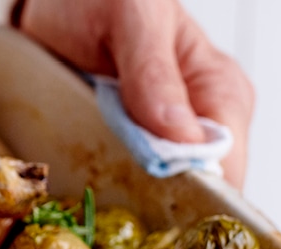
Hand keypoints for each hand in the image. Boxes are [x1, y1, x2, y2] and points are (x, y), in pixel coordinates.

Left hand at [17, 0, 254, 189]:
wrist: (54, 2)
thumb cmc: (97, 0)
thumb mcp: (131, 19)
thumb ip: (154, 73)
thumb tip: (181, 134)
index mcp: (216, 86)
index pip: (226, 157)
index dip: (195, 186)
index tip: (152, 195)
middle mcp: (197, 117)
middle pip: (193, 184)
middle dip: (158, 196)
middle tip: (114, 191)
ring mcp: (159, 136)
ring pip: (157, 189)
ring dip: (127, 193)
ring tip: (96, 182)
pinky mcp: (124, 146)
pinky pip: (123, 180)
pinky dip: (106, 184)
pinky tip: (88, 178)